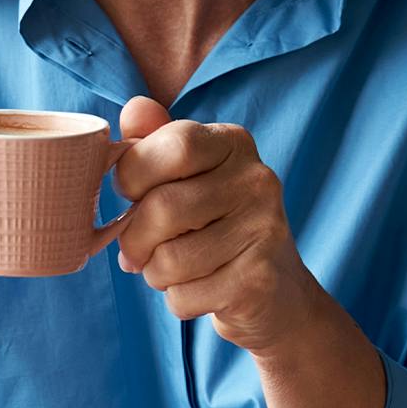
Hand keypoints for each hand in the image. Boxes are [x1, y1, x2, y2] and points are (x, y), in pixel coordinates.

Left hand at [111, 96, 319, 353]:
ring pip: (168, 260)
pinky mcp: (259, 282)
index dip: (134, 174)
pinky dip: (177, 300)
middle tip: (137, 250)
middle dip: (134, 239)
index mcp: (234, 143)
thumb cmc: (214, 225)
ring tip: (171, 269)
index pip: (173, 145)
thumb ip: (155, 141)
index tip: (131, 194)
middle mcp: (257, 180)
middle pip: (162, 207)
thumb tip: (134, 108)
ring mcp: (264, 231)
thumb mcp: (186, 176)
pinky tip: (200, 290)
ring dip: (154, 273)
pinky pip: (184, 296)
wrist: (276, 293)